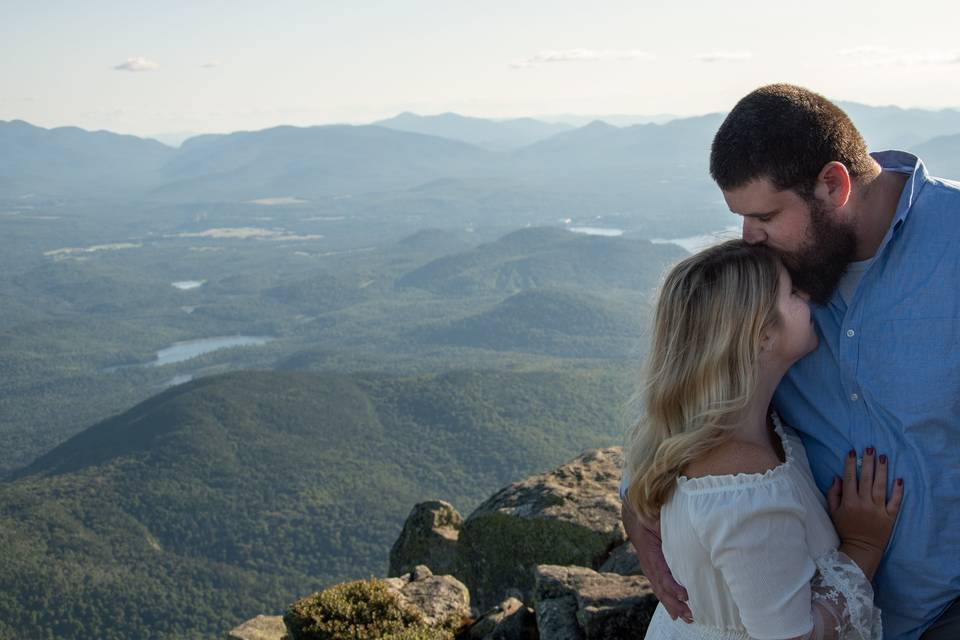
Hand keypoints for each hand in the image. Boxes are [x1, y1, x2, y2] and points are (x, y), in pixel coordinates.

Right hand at [621, 502, 691, 622]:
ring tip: (687, 618)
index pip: (661, 574)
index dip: (672, 586)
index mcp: (650, 554)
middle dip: (675, 604)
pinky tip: (676, 612)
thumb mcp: (654, 517)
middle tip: (690, 615)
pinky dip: (668, 600)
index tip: (684, 595)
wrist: (634, 516)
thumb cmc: (647, 516)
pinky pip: (660, 588)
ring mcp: (650, 569)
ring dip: (673, 606)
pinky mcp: (654, 569)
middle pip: (661, 589)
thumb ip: (661, 525)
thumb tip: (672, 527)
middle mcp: (649, 565)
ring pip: (660, 591)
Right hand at [827, 446, 903, 579]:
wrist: (861, 548)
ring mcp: (878, 510)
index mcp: (849, 502)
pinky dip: (898, 491)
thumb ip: (833, 493)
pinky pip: (895, 502)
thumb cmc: (845, 529)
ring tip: (883, 457)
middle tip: (870, 448)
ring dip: (882, 470)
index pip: (850, 478)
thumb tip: (837, 477)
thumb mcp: (833, 512)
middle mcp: (864, 504)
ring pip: (881, 486)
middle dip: (869, 462)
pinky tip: (899, 479)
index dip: (851, 464)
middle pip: (867, 479)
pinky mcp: (890, 517)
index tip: (853, 452)